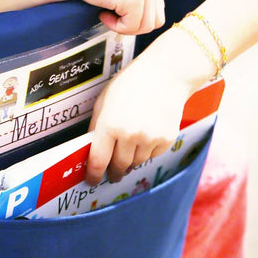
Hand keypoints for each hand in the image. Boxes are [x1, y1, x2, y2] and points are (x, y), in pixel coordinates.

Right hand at [73, 0, 165, 34]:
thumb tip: (138, 16)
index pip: (156, 7)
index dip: (139, 16)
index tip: (120, 14)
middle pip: (155, 19)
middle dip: (134, 24)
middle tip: (114, 19)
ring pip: (146, 26)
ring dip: (125, 27)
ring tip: (107, 16)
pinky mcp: (134, 1)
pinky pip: (131, 26)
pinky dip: (116, 26)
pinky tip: (102, 14)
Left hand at [85, 53, 189, 184]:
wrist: (164, 77)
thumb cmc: (129, 86)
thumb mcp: (104, 102)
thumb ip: (96, 126)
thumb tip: (91, 149)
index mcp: (109, 124)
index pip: (98, 159)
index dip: (93, 174)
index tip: (91, 181)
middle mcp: (130, 135)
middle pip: (118, 166)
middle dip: (113, 171)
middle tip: (111, 174)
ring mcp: (149, 140)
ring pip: (135, 163)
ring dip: (129, 160)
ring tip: (129, 144)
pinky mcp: (166, 142)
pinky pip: (151, 156)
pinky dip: (145, 151)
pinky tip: (145, 135)